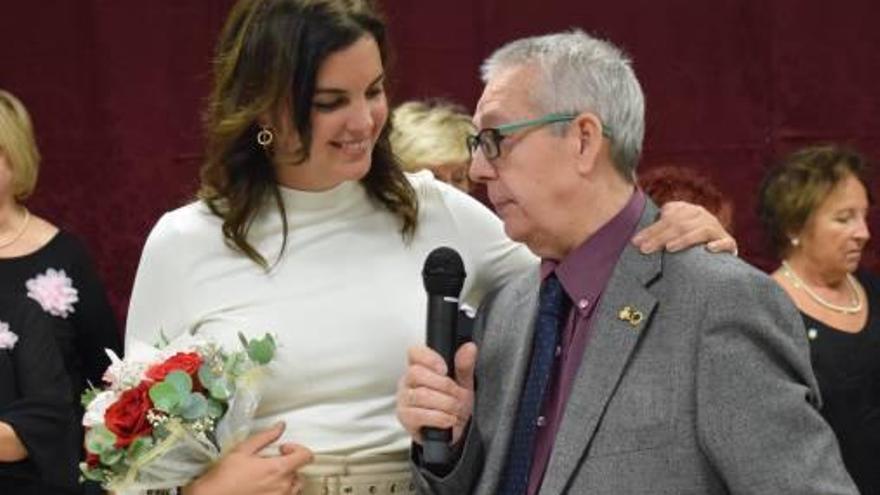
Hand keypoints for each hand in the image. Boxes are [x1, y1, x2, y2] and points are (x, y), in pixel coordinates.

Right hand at [183, 422, 312, 494]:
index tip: (284, 449)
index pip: (306, 456)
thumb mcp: (244, 450)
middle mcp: (283, 486)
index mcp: (279, 469)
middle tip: (271, 463)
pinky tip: (263, 488)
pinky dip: (279, 491)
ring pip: (294, 487)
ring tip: (268, 476)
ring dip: (285, 479)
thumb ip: (266, 437)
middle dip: (288, 465)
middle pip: (299, 472)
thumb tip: (280, 426)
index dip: (297, 449)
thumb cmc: (225, 477)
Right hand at [397, 343, 476, 445]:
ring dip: (445, 404)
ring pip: (421, 395)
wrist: (452, 431)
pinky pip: (420, 414)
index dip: (430, 358)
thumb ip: (464, 365)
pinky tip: (448, 419)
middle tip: (456, 395)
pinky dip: (440, 417)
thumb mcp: (463, 383)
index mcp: (419, 367)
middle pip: (417, 373)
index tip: (445, 370)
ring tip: (455, 410)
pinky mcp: (405, 418)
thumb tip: (469, 347)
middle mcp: (407, 382)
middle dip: (444, 386)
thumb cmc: (453, 403)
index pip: (414, 353)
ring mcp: (404, 400)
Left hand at [632, 201, 736, 254]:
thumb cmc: (687, 243)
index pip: (668, 217)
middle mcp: (703, 215)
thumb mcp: (672, 233)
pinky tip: (708, 250)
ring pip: (700, 231)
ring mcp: (717, 228)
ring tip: (669, 248)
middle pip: (680, 224)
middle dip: (660, 236)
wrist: (719, 249)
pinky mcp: (729, 243)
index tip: (635, 242)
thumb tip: (634, 241)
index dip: (651, 229)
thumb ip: (658, 231)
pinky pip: (726, 242)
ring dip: (685, 239)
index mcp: (688, 210)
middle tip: (645, 249)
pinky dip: (718, 245)